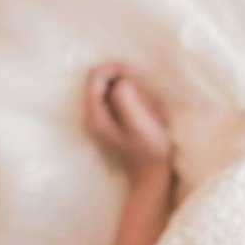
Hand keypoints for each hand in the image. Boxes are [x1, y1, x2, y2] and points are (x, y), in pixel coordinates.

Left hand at [84, 64, 173, 178]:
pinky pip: (124, 100)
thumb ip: (126, 96)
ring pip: (118, 90)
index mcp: (94, 115)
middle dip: (130, 86)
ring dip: (138, 96)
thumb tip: (122, 81)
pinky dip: (138, 103)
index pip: (95, 75)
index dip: (115, 69)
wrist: (152, 175)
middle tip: (147, 104)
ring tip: (151, 114)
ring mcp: (102, 118)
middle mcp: (93, 115)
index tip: (136, 75)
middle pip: (106, 81)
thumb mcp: (139, 121)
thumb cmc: (149, 150)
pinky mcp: (113, 120)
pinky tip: (149, 117)